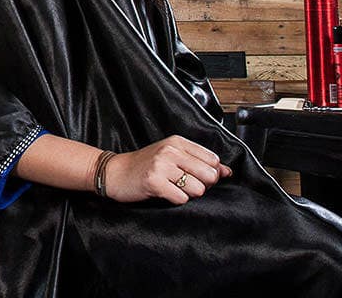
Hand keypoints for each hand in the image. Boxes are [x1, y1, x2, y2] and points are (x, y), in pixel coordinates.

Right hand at [102, 135, 231, 204]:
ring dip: (188, 194)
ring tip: (173, 188)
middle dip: (202, 185)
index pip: (213, 160)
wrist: (114, 172)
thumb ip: (199, 161)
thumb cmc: (144, 165)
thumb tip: (227, 172)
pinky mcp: (154, 182)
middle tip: (184, 184)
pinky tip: (164, 193)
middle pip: (209, 175)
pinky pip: (181, 199)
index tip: (197, 176)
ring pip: (197, 189)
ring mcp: (161, 166)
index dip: (210, 172)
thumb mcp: (171, 156)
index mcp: (177, 142)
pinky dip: (175, 200)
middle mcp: (170, 151)